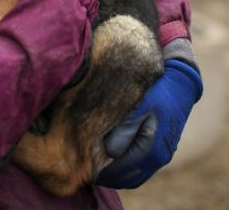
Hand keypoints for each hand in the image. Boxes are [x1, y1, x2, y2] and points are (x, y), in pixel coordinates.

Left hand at [97, 59, 202, 188]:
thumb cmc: (156, 92)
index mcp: (151, 150)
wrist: (179, 83)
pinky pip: (141, 168)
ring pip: (133, 176)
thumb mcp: (138, 106)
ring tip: (96, 162)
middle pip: (126, 179)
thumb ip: (124, 129)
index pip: (119, 171)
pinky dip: (126, 168)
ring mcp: (162, 156)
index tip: (82, 164)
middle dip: (106, 176)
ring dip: (116, 174)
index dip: (99, 171)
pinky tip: (113, 155)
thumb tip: (109, 152)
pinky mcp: (162, 151)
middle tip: (86, 166)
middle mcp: (159, 159)